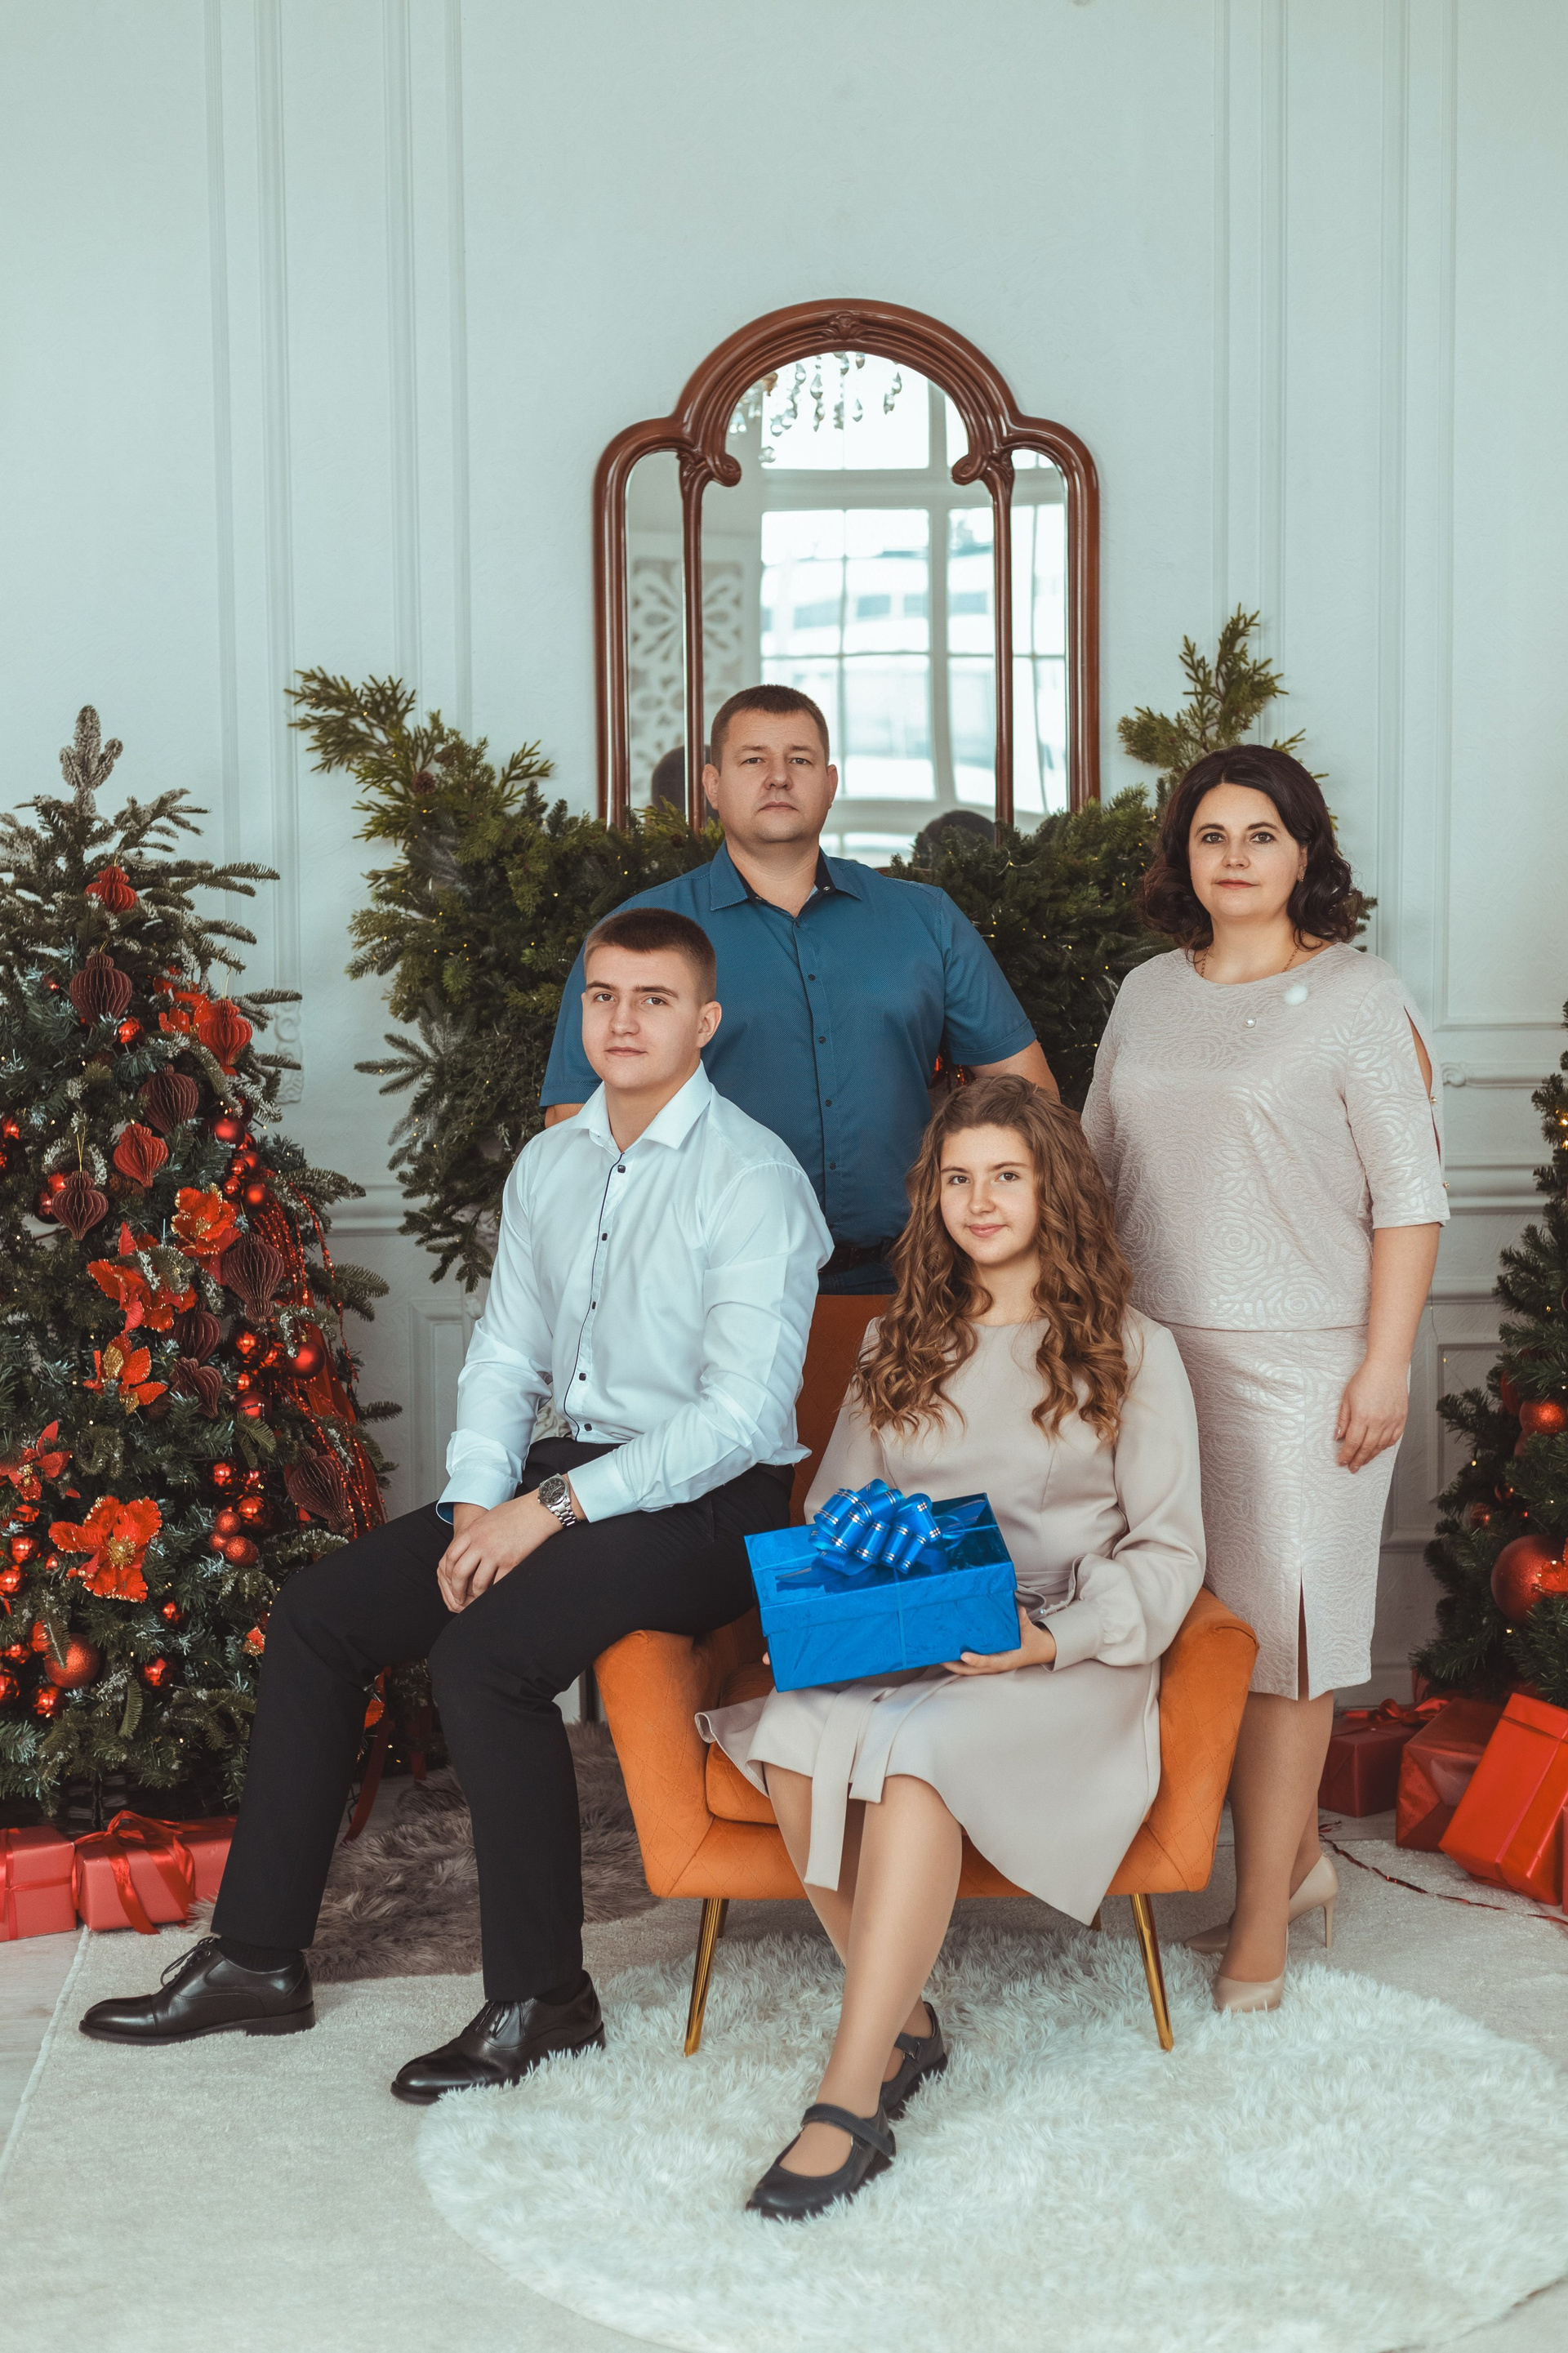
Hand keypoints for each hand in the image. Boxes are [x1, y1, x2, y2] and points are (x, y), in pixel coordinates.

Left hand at [437, 1484, 579, 1611]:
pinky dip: (495, 1592)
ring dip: (476, 1595)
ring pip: (478, 1583)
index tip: (451, 1581)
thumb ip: (475, 1534)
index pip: (450, 1557)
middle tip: (458, 1599)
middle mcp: (481, 1543)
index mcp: (472, 1531)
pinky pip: (498, 1584)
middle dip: (457, 1589)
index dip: (448, 1572)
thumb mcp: (488, 1519)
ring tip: (478, 1599)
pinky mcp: (511, 1562)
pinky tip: (495, 1593)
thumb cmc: (515, 1512)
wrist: (538, 1510)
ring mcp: (496, 1554)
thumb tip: (467, 1550)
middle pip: (459, 1573)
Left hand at [945, 1604, 1056, 1676]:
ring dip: (952, 1663)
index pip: (988, 1662)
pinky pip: (970, 1663)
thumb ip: (1023, 1622)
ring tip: (936, 1653)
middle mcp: (994, 1666)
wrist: (1038, 1650)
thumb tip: (1019, 1610)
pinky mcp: (986, 1662)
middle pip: (970, 1670)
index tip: (964, 1655)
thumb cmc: (1032, 1642)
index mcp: (1004, 1661)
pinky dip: (958, 1660)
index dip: (976, 1660)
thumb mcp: (1030, 1632)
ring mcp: (989, 1665)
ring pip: (967, 1669)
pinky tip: (947, 1650)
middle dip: (953, 1665)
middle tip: (937, 1656)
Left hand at [1335, 1356, 1408, 1471]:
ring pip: (1380, 1446)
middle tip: (1352, 1468)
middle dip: (1358, 1460)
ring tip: (1363, 1462)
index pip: (1353, 1443)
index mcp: (1363, 1417)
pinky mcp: (1401, 1418)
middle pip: (1367, 1448)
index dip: (1347, 1455)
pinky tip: (1378, 1449)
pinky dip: (1385, 1447)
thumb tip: (1338, 1437)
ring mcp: (1392, 1421)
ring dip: (1371, 1456)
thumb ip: (1343, 1419)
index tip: (1342, 1461)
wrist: (1387, 1367)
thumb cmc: (1366, 1378)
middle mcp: (1379, 1422)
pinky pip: (1393, 1439)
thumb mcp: (1347, 1398)